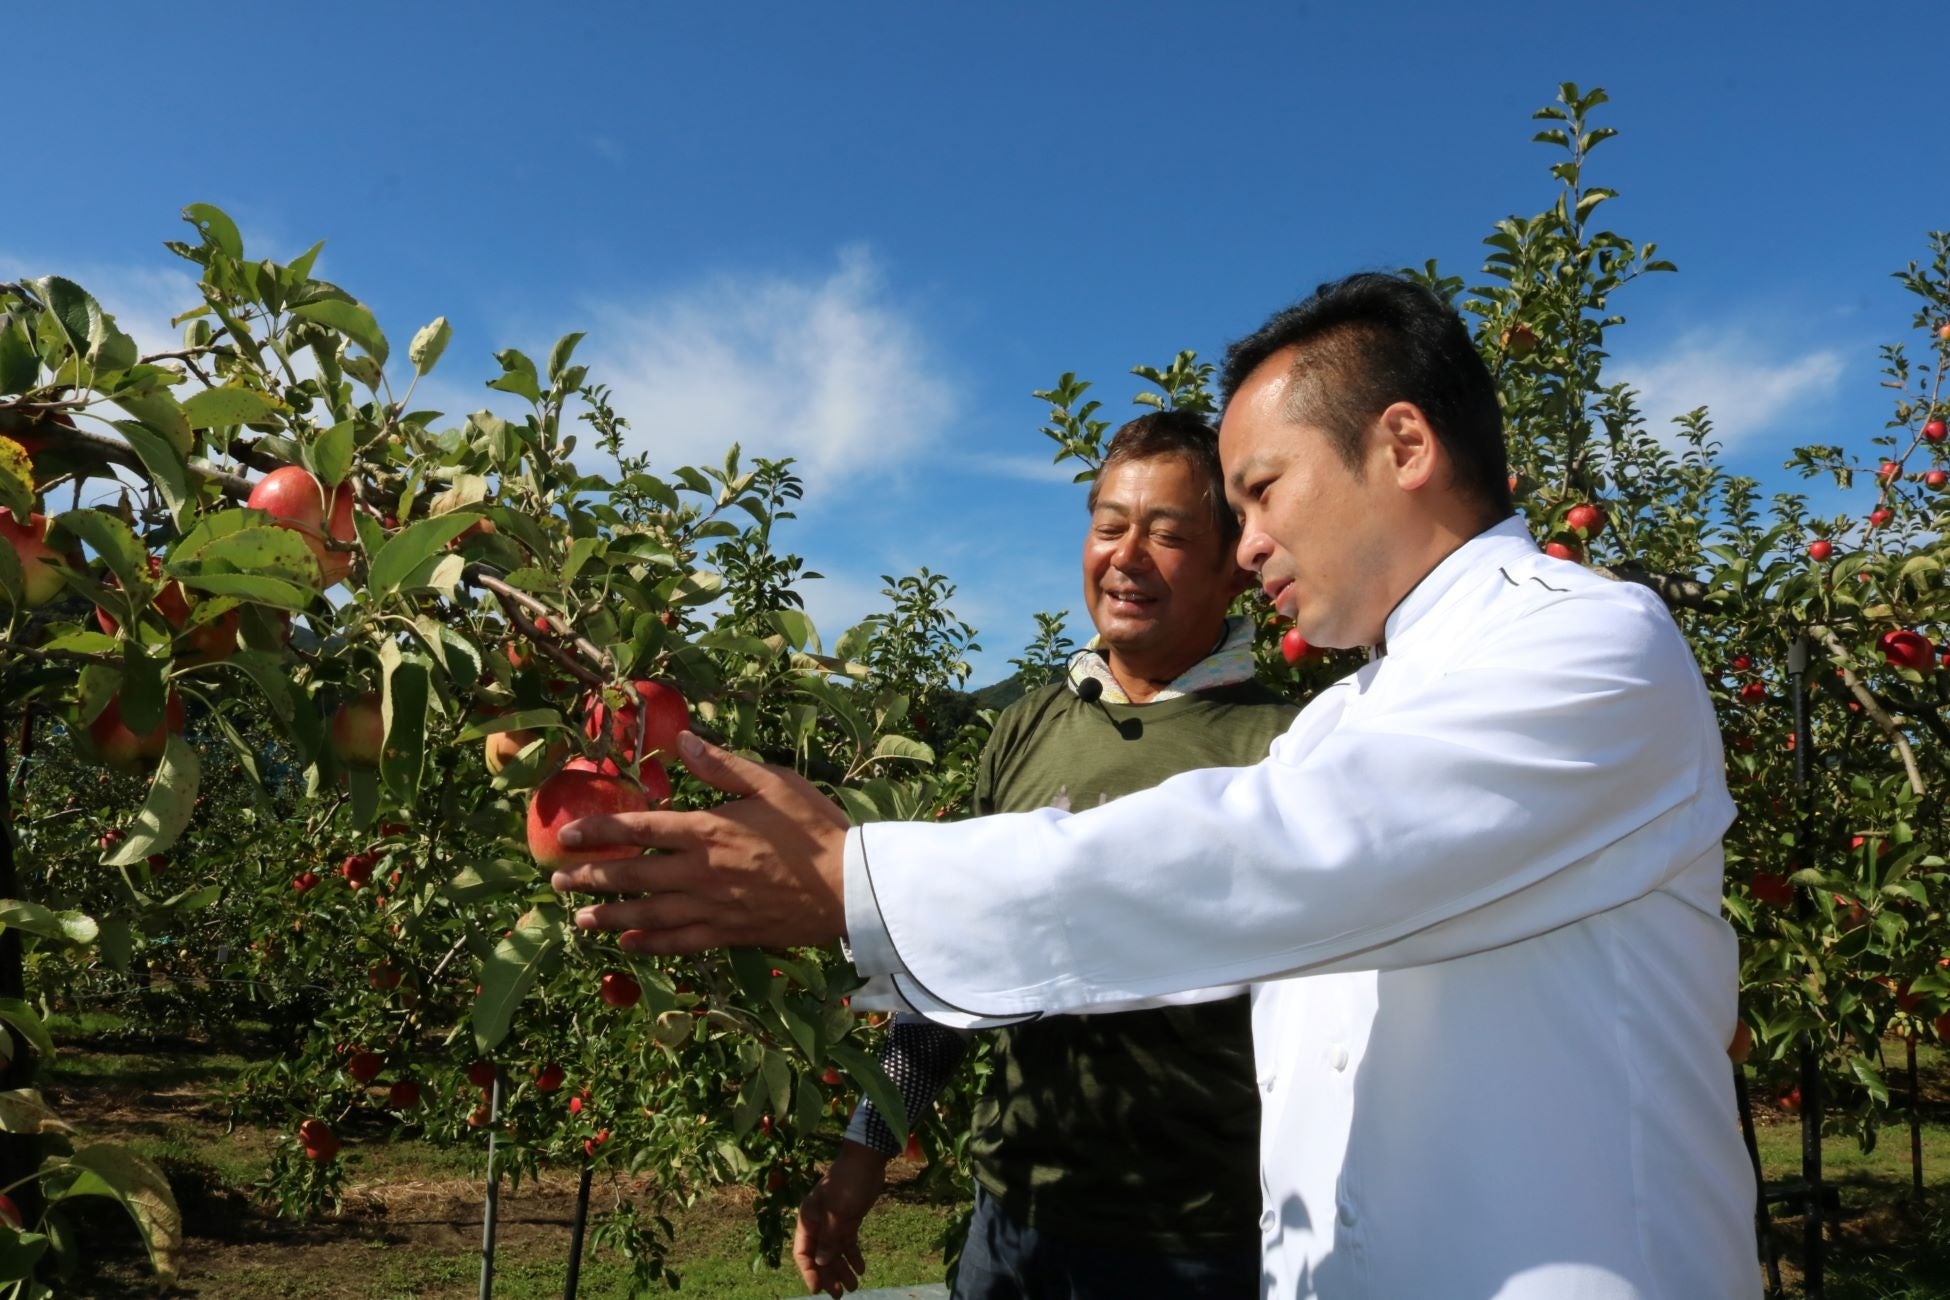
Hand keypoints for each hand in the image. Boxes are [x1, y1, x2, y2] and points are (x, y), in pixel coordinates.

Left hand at [548, 731, 852, 952]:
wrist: (850, 888)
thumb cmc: (814, 828)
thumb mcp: (773, 783)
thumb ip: (723, 765)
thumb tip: (684, 740)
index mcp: (707, 830)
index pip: (637, 830)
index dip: (598, 832)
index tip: (567, 835)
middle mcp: (700, 872)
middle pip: (632, 876)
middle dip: (590, 878)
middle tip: (556, 882)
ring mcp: (712, 907)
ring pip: (647, 914)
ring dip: (609, 915)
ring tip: (579, 919)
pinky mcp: (728, 933)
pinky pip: (679, 941)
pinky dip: (650, 944)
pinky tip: (628, 944)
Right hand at [794, 1141, 888, 1295]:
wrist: (866, 1160)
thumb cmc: (848, 1183)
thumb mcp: (838, 1212)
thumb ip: (830, 1237)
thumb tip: (822, 1261)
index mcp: (808, 1219)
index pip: (803, 1252)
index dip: (809, 1272)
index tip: (818, 1290)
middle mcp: (818, 1222)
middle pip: (820, 1255)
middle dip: (828, 1276)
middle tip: (839, 1295)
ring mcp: (834, 1221)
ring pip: (835, 1251)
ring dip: (843, 1269)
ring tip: (854, 1287)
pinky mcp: (849, 1219)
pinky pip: (848, 1242)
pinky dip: (853, 1255)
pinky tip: (861, 1268)